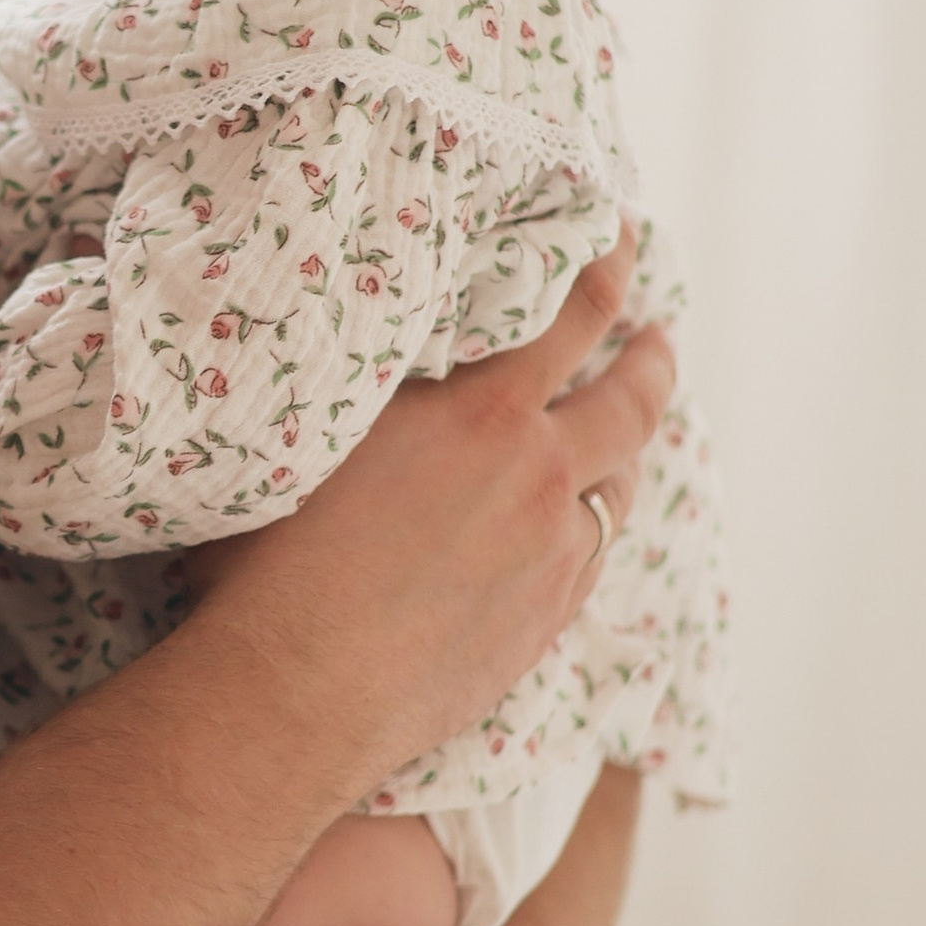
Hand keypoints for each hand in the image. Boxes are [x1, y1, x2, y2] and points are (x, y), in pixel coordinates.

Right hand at [188, 225, 668, 784]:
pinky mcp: (543, 623)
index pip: (575, 309)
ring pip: (618, 488)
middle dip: (651, 357)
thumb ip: (362, 386)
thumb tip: (350, 337)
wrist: (296, 692)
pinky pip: (591, 557)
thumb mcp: (310, 437)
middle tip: (658, 336)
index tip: (617, 233)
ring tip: (620, 439)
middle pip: (630, 399)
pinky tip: (571, 529)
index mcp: (480, 411)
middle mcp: (534, 475)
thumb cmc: (268, 560)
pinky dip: (589, 528)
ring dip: (624, 454)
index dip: (608, 262)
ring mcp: (549, 555)